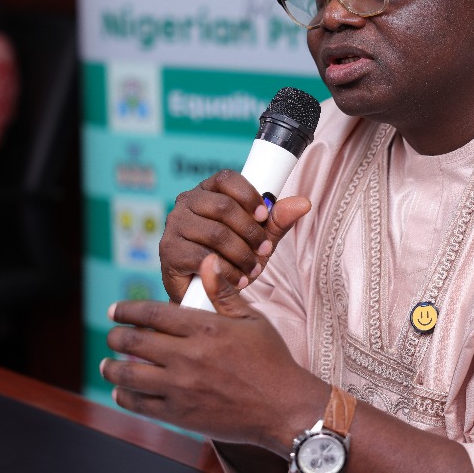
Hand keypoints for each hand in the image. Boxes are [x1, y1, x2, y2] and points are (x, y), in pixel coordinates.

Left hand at [103, 255, 327, 452]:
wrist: (283, 408)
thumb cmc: (270, 360)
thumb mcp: (251, 319)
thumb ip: (223, 292)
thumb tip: (207, 261)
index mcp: (205, 328)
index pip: (153, 314)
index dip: (128, 310)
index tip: (114, 310)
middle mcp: (188, 356)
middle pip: (135, 343)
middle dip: (116, 337)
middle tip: (112, 336)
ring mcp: (182, 387)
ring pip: (131, 375)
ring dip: (112, 368)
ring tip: (107, 365)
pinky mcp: (181, 414)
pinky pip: (141, 405)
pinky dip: (125, 397)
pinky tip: (121, 393)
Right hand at [159, 169, 310, 301]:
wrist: (206, 293)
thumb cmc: (231, 258)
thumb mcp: (258, 237)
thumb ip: (277, 220)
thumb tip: (304, 203)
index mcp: (207, 191)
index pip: (226, 178)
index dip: (248, 195)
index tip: (264, 216)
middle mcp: (186, 202)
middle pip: (223, 206)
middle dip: (250, 232)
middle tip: (265, 251)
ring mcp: (174, 225)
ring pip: (216, 233)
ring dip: (242, 254)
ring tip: (254, 269)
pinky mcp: (169, 251)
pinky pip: (203, 257)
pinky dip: (227, 270)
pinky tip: (239, 279)